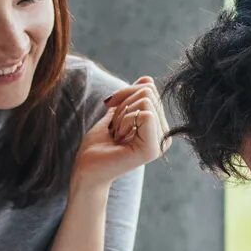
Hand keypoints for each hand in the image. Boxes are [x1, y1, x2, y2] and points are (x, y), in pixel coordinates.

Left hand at [72, 75, 167, 189]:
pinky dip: (124, 121)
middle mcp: (163, 135)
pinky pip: (144, 113)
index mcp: (158, 127)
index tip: (115, 118)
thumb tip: (148, 80)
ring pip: (146, 99)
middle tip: (115, 129)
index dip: (125, 94)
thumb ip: (133, 98)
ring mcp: (160, 142)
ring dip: (123, 114)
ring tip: (117, 135)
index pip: (149, 88)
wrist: (86, 170)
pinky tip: (119, 140)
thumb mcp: (117, 113)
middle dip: (124, 104)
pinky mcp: (152, 148)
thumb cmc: (98, 145)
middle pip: (148, 91)